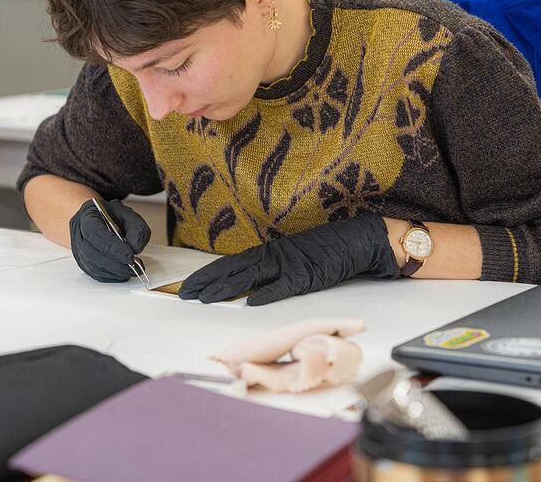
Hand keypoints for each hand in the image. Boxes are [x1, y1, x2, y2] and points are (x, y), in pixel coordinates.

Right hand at [69, 198, 150, 282]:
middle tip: (134, 265)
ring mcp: (78, 250)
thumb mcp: (130, 214)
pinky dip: (112, 275)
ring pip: (93, 266)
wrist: (102, 217)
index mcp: (87, 216)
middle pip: (92, 253)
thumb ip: (136, 228)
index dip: (113, 248)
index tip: (130, 256)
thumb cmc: (113, 215)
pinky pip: (95, 274)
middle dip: (115, 263)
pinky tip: (123, 271)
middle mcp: (78, 234)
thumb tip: (135, 248)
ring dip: (115, 271)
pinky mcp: (83, 262)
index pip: (95, 234)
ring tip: (132, 268)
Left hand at [178, 213, 399, 305]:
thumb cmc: (326, 250)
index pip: (232, 264)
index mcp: (270, 253)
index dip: (209, 275)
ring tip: (205, 298)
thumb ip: (272, 273)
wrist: (356, 239)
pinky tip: (251, 301)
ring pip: (251, 276)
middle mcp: (275, 256)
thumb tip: (250, 289)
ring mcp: (290, 264)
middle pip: (233, 269)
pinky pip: (285, 285)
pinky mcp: (308, 274)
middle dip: (208, 282)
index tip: (189, 285)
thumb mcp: (293, 259)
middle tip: (185, 293)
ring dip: (226, 288)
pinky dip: (267, 293)